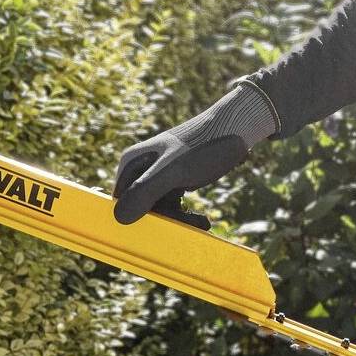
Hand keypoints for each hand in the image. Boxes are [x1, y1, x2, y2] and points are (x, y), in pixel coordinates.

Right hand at [111, 82, 278, 225]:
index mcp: (131, 164)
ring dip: (180, 219)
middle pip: (142, 208)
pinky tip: (202, 219)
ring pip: (159, 209)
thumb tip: (119, 217)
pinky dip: (185, 214)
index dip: (144, 219)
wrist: (237, 130)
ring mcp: (157, 174)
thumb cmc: (205, 146)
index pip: (123, 204)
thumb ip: (146, 190)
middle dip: (169, 220)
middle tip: (197, 223)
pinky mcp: (174, 179)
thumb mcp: (174, 170)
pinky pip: (172, 204)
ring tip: (204, 222)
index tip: (169, 226)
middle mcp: (140, 168)